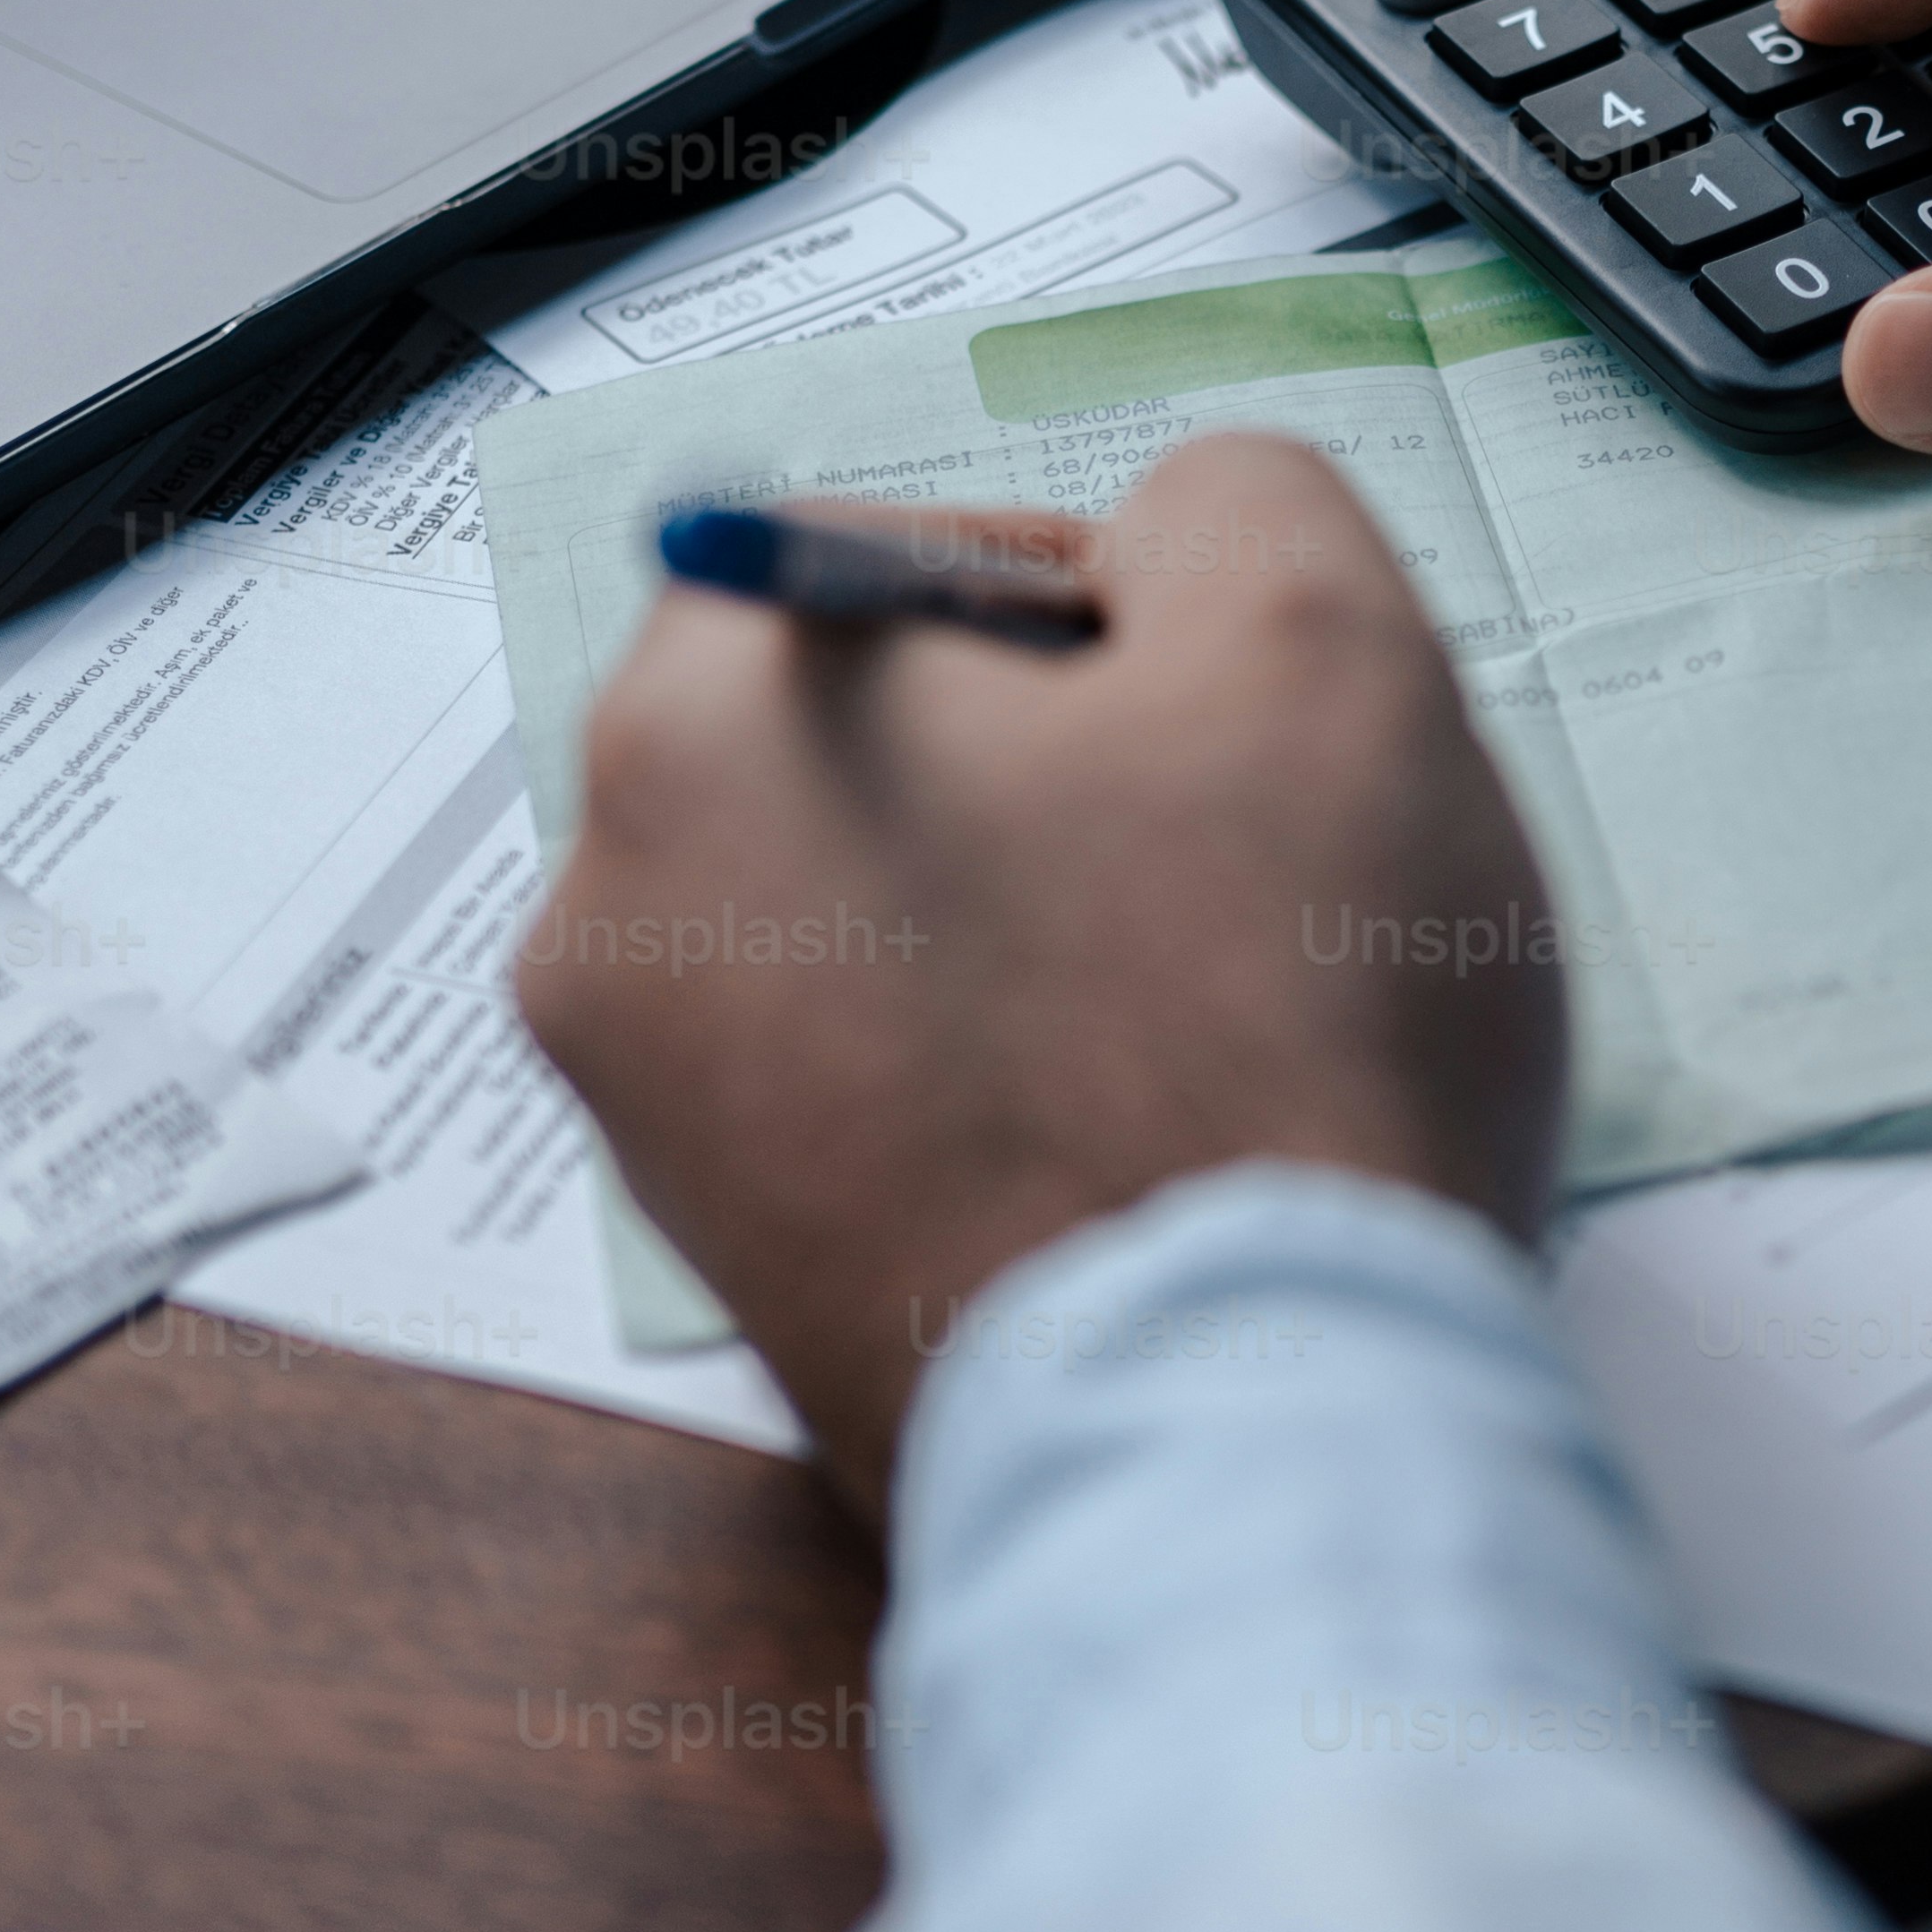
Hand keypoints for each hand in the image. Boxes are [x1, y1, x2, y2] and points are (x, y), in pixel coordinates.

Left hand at [512, 431, 1562, 1517]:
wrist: (1252, 1431)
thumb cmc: (1271, 1037)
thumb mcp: (1318, 626)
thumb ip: (1225, 500)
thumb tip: (1166, 555)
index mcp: (693, 726)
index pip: (912, 564)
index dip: (1113, 615)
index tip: (1223, 718)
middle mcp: (613, 926)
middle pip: (892, 753)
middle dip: (1075, 779)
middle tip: (1246, 864)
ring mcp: (663, 1129)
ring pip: (904, 928)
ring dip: (1056, 934)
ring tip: (1218, 1019)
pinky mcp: (751, 1282)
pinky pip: (902, 1101)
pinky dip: (1023, 1092)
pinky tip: (1157, 1141)